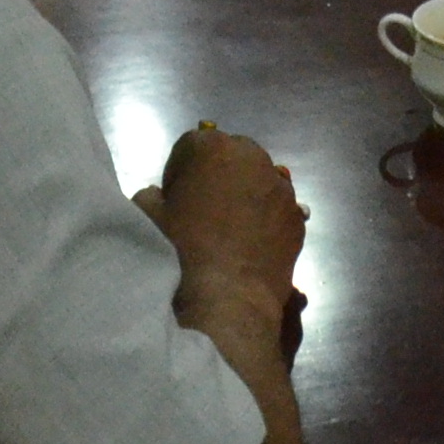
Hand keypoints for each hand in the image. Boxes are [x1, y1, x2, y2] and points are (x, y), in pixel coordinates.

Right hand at [143, 122, 306, 305]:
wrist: (226, 297)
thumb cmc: (181, 251)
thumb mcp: (146, 217)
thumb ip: (152, 195)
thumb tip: (161, 197)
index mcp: (211, 147)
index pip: (192, 146)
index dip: (181, 173)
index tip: (176, 199)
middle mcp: (251, 157)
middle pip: (231, 157)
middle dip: (218, 176)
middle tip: (206, 211)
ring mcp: (280, 186)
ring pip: (259, 181)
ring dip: (246, 195)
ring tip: (233, 230)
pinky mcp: (297, 216)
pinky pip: (277, 209)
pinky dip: (267, 219)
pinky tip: (253, 244)